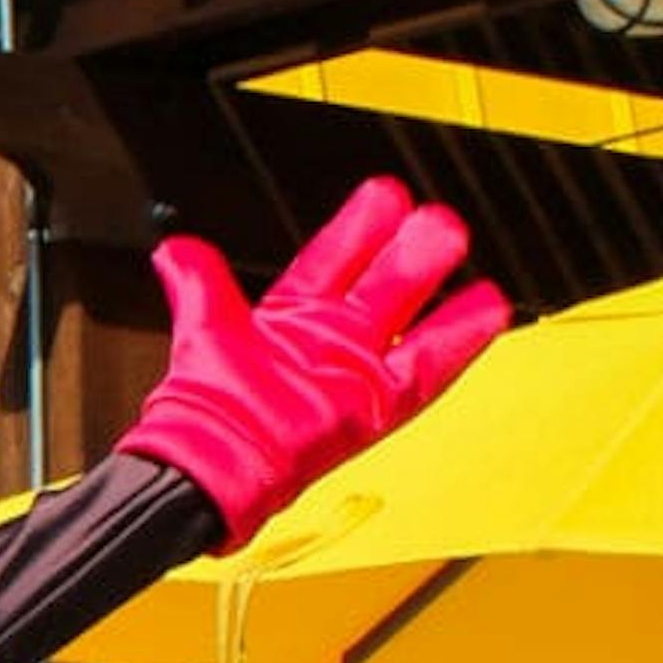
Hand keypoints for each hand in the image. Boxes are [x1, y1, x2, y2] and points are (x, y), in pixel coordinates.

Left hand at [117, 180, 504, 544]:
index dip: (358, 227)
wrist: (209, 466)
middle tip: (438, 214)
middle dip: (408, 246)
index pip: (333, 258)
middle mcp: (328, 343)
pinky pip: (424, 369)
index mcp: (289, 320)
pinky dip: (457, 339)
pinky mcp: (373, 406)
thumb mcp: (202, 328)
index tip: (386, 195)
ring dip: (430, 277)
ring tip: (460, 239)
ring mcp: (353, 373)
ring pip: (405, 316)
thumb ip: (197, 282)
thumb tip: (174, 250)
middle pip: (381, 282)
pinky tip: (489, 307)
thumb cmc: (206, 412)